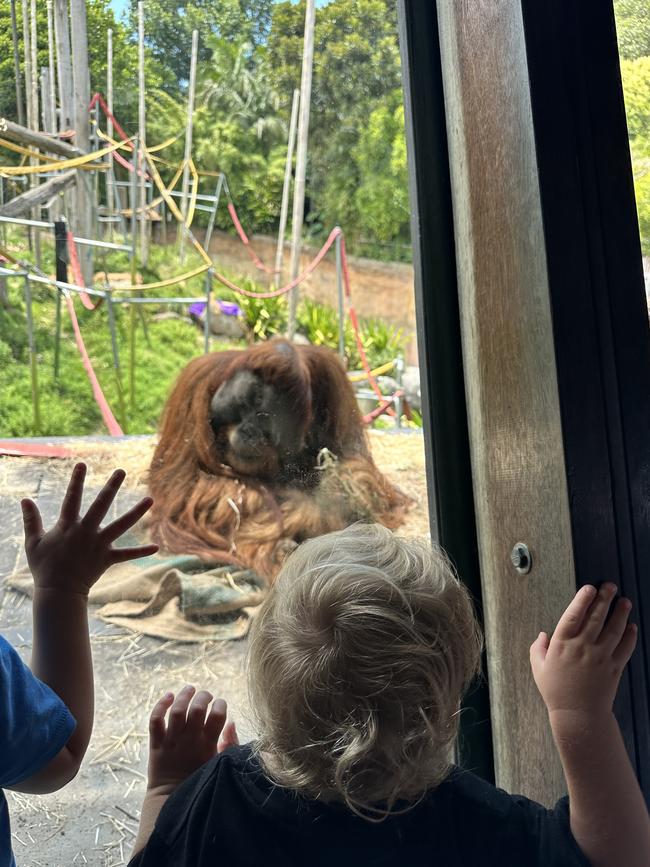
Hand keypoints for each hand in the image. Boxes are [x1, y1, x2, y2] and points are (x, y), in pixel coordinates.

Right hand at [21, 463, 158, 595]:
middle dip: (111, 487)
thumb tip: (24, 499)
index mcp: (68, 526)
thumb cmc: (44, 566)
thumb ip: (31, 520)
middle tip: (121, 471)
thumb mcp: (33, 542)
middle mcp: (86, 532)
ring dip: (136, 512)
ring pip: (121, 525)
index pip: (72, 498)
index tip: (82, 464)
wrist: (58, 592)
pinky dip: (141, 552)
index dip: (76, 481)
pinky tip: (156, 547)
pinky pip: (127, 554)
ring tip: (150, 499)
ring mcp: (99, 545)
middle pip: (101, 505)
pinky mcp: (107, 559)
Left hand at [147, 686, 238, 794]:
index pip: (218, 716)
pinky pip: (155, 720)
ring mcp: (172, 742)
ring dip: (185, 696)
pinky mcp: (156, 744)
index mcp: (208, 745)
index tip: (221, 704)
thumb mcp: (220, 765)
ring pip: (177, 711)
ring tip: (190, 689)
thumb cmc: (200, 781)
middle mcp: (190, 741)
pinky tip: (169, 696)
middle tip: (207, 696)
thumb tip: (232, 722)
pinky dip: (161, 705)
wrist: (170, 801)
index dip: (221, 705)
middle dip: (204, 696)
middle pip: (197, 709)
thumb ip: (230, 744)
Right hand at [530, 583, 637, 719]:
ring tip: (624, 602)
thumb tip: (542, 635)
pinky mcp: (614, 667)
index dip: (582, 599)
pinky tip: (633, 626)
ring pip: (614, 629)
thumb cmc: (555, 691)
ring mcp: (601, 657)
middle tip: (610, 586)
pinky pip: (625, 647)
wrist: (578, 715)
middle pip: (596, 617)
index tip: (589, 588)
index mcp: (563, 645)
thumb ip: (537, 649)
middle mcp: (583, 647)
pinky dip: (630, 636)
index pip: (573, 615)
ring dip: (621, 613)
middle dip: (604, 599)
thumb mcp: (538, 668)